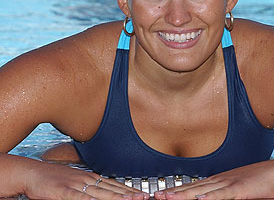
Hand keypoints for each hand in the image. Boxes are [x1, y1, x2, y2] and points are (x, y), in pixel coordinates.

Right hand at [23, 160, 149, 199]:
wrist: (33, 173)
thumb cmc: (53, 179)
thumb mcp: (75, 182)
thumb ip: (89, 188)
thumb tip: (101, 194)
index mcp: (91, 177)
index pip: (114, 185)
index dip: (128, 191)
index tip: (141, 194)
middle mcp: (87, 180)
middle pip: (112, 189)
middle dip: (129, 195)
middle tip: (144, 197)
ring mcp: (77, 185)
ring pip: (102, 194)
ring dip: (118, 198)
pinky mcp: (65, 192)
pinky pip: (81, 198)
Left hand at [154, 161, 273, 199]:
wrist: (273, 173)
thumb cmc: (255, 182)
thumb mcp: (233, 188)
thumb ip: (220, 194)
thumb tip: (205, 198)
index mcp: (216, 181)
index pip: (191, 187)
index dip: (175, 191)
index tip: (161, 194)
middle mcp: (218, 180)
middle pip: (191, 188)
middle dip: (173, 193)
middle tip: (157, 196)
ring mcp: (227, 183)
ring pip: (202, 191)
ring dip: (184, 195)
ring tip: (168, 198)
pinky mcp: (238, 189)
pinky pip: (222, 194)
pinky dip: (210, 197)